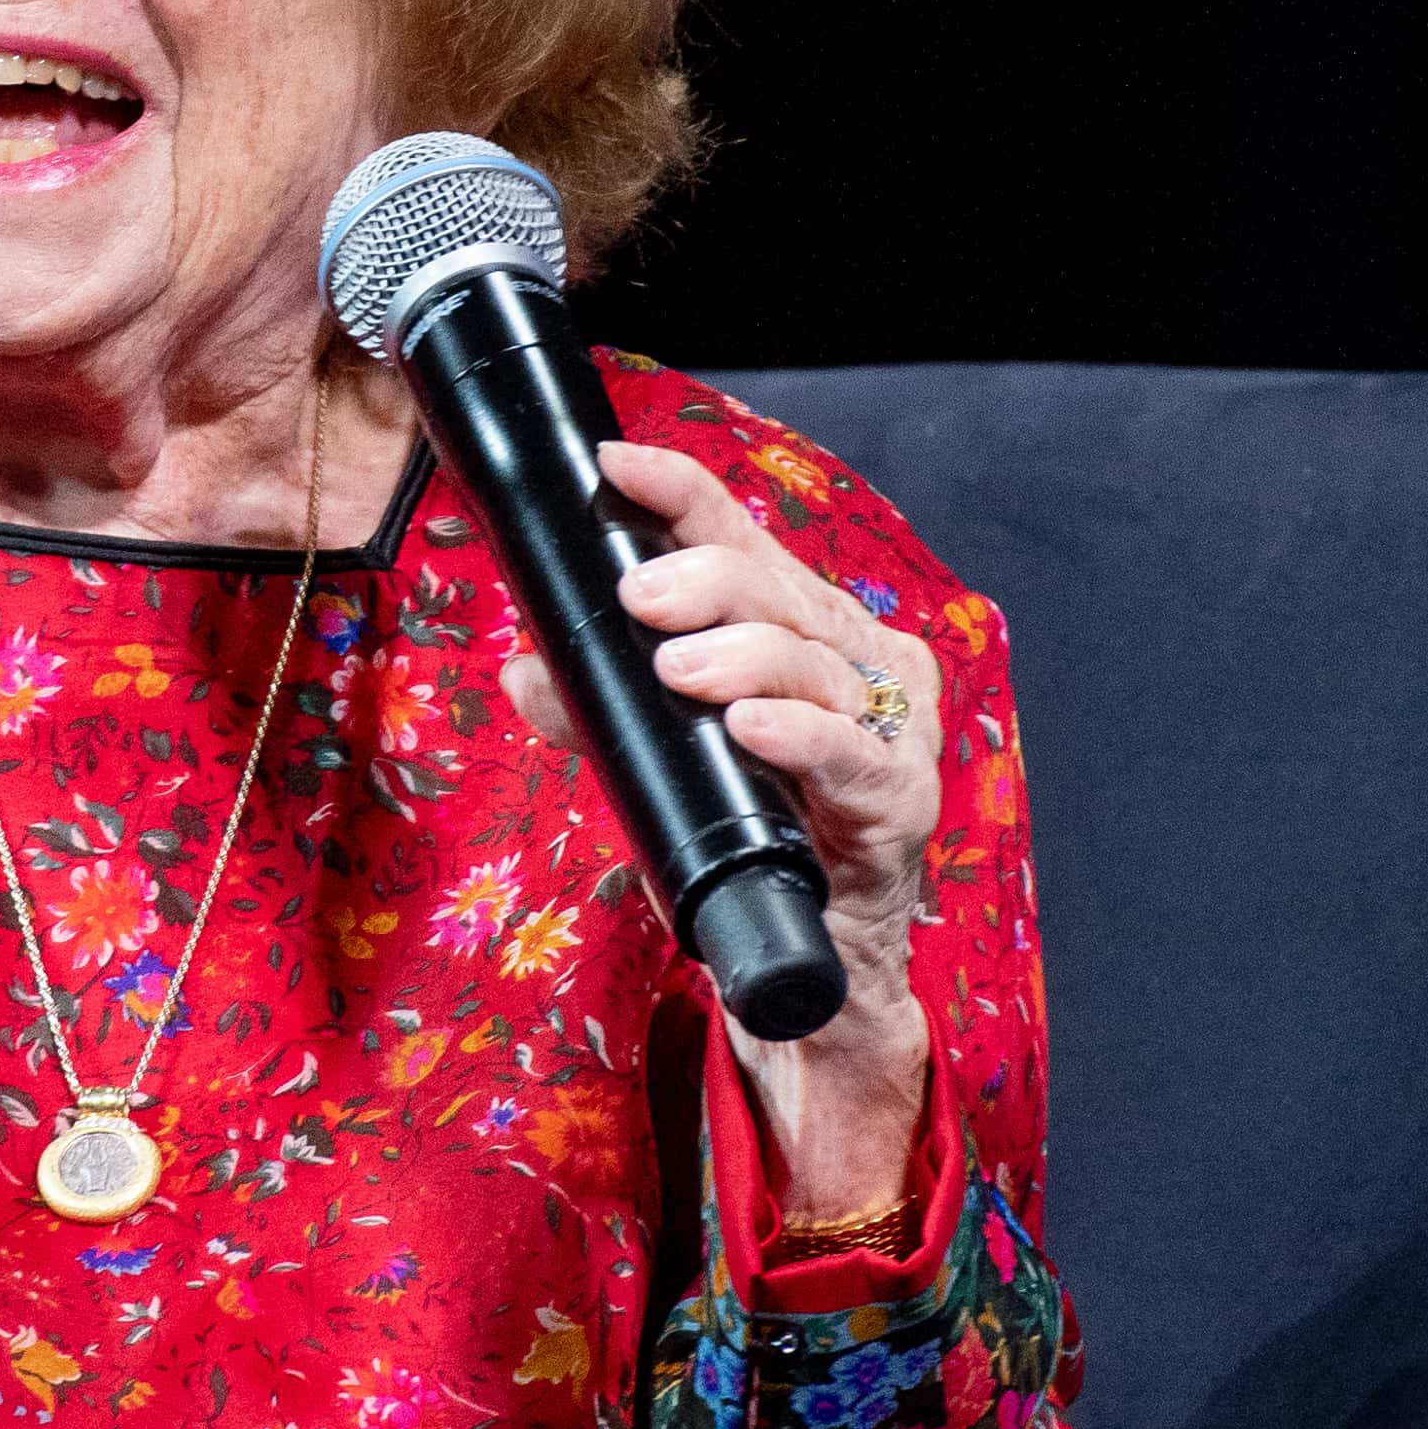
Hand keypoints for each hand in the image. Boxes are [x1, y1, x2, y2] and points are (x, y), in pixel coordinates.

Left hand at [497, 437, 939, 1227]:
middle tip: (641, 597)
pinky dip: (799, 737)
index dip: (682, 493)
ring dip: (744, 658)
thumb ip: (598, 711)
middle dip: (706, 580)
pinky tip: (749, 729)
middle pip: (783, 590)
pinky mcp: (901, 801)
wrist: (811, 960)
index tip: (615, 469)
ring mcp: (892, 728)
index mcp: (806, 626)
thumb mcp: (658, 759)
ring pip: (817, 662)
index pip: (745, 537)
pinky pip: (852, 756)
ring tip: (679, 669)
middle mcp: (859, 660)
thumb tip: (526, 669)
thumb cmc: (749, 832)